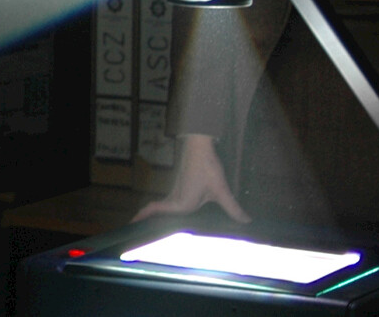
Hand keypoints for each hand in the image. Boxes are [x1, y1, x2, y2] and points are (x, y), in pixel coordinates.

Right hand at [133, 134, 250, 223]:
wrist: (200, 146)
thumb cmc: (208, 167)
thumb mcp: (221, 189)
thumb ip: (233, 208)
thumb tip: (246, 222)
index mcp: (181, 203)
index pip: (155, 210)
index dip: (142, 217)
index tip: (131, 225)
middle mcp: (174, 198)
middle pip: (155, 211)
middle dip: (146, 220)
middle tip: (139, 231)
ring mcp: (174, 191)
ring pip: (161, 206)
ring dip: (155, 214)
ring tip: (153, 226)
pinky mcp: (179, 186)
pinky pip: (166, 201)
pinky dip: (162, 208)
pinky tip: (173, 212)